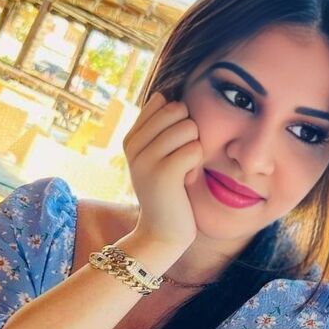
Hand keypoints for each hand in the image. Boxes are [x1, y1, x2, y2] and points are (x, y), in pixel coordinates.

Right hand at [123, 92, 202, 249]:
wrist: (161, 233)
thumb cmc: (168, 194)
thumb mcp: (157, 157)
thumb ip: (159, 128)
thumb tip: (164, 94)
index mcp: (131, 138)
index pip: (162, 101)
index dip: (178, 121)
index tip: (172, 150)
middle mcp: (134, 145)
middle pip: (178, 110)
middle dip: (189, 133)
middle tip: (181, 161)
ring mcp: (145, 159)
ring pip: (189, 127)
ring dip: (195, 150)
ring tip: (183, 171)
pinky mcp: (162, 173)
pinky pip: (194, 149)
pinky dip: (197, 165)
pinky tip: (187, 181)